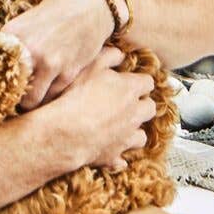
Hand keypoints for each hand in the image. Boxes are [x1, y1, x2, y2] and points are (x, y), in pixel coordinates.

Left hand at [4, 0, 119, 107]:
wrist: (90, 5)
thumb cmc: (55, 13)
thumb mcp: (25, 23)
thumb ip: (9, 46)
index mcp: (12, 34)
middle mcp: (28, 49)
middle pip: (10, 91)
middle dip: (12, 97)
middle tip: (15, 96)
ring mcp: (49, 63)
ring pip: (31, 101)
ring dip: (31, 100)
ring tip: (33, 93)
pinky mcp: (68, 72)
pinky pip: (52, 96)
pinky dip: (49, 94)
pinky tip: (51, 84)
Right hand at [31, 48, 157, 176]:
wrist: (64, 132)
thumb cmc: (76, 96)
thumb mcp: (90, 66)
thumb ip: (108, 56)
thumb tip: (120, 55)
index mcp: (130, 90)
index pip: (147, 82)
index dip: (139, 82)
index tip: (131, 82)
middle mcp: (134, 114)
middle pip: (149, 109)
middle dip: (142, 106)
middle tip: (128, 104)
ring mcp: (126, 137)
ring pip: (141, 136)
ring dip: (133, 131)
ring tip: (120, 128)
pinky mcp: (114, 155)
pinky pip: (122, 159)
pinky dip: (118, 156)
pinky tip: (109, 151)